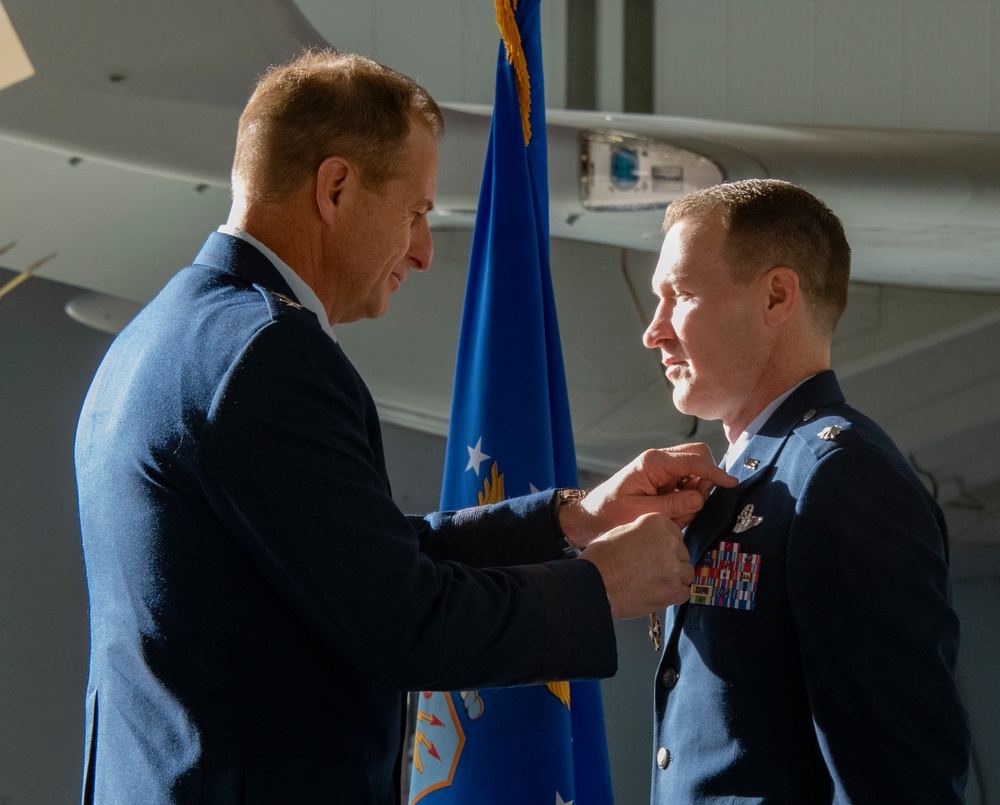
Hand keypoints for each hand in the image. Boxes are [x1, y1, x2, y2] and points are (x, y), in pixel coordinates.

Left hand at [559, 444, 737, 548]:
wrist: (591, 517)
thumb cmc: (609, 513)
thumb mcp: (640, 512)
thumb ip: (672, 506)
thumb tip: (700, 499)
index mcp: (653, 462)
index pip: (693, 461)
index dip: (715, 472)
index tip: (731, 484)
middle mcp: (660, 461)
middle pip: (699, 458)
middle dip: (704, 483)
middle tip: (689, 509)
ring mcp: (664, 470)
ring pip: (697, 474)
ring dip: (694, 497)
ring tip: (672, 518)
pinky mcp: (665, 482)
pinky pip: (688, 487)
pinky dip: (686, 502)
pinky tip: (670, 516)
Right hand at [579, 513, 693, 618]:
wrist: (593, 583)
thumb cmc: (601, 558)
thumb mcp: (622, 531)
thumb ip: (645, 533)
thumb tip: (656, 540)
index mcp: (657, 523)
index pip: (675, 534)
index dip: (665, 545)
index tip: (656, 552)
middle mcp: (669, 542)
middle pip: (682, 553)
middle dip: (671, 561)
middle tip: (652, 569)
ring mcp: (673, 567)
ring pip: (686, 572)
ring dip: (674, 578)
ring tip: (654, 582)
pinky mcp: (673, 590)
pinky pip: (685, 592)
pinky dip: (674, 594)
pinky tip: (658, 593)